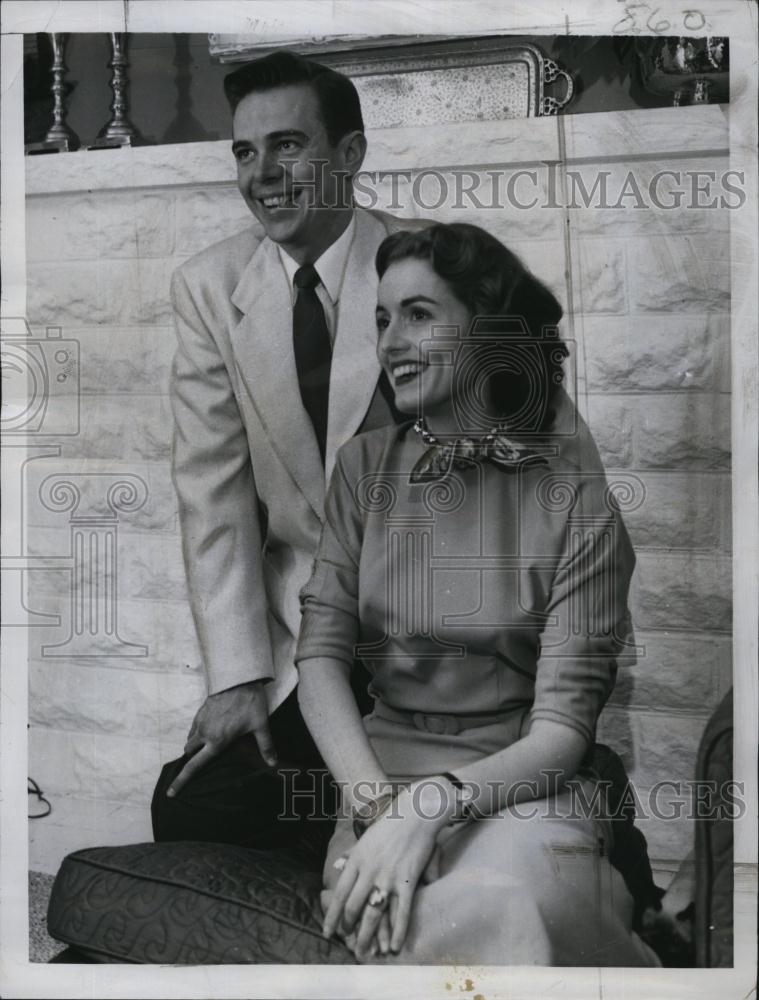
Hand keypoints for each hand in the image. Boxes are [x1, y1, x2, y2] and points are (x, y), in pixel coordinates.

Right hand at [167, 680, 275, 796]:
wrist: (239, 677)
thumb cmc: (250, 702)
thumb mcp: (260, 725)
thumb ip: (266, 746)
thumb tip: (273, 763)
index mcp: (216, 742)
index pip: (194, 766)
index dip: (181, 781)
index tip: (171, 792)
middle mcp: (204, 733)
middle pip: (189, 753)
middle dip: (191, 760)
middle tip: (198, 764)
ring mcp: (201, 721)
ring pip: (190, 739)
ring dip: (194, 746)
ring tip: (205, 748)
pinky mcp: (201, 711)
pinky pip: (194, 727)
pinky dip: (197, 734)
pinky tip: (208, 732)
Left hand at [322, 782, 452, 958]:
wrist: (416, 813)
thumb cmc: (390, 824)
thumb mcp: (365, 838)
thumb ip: (351, 854)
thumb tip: (336, 865)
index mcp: (357, 859)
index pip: (340, 893)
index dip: (332, 915)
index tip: (327, 932)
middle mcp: (369, 870)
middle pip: (353, 907)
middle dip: (349, 928)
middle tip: (348, 943)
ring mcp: (388, 877)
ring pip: (373, 913)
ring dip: (367, 936)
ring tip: (364, 952)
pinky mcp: (407, 880)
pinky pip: (401, 911)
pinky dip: (397, 931)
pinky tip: (393, 946)